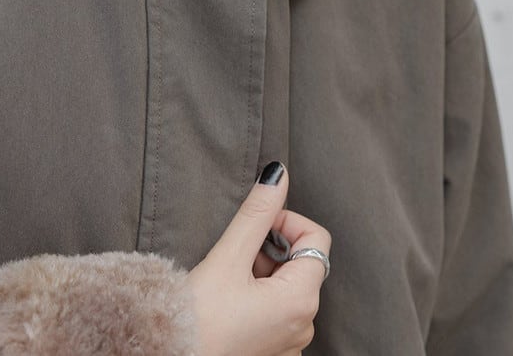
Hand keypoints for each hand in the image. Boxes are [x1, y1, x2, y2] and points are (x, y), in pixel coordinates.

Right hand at [185, 162, 331, 355]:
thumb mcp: (228, 257)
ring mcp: (290, 344)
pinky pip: (278, 313)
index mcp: (302, 299)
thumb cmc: (196, 319)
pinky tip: (230, 306)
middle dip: (271, 251)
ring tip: (228, 284)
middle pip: (301, 262)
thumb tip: (278, 174)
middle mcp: (304, 325)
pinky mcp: (273, 352)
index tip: (255, 230)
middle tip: (235, 260)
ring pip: (287, 287)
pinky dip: (259, 300)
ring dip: (262, 275)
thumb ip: (257, 212)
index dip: (286, 224)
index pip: (316, 238)